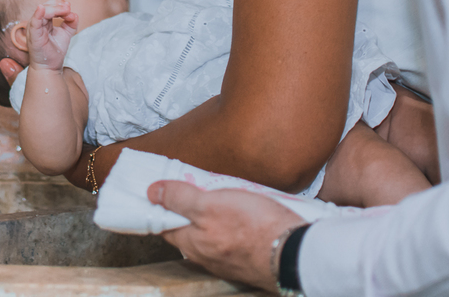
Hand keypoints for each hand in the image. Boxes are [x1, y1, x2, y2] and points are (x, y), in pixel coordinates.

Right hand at [25, 0, 78, 71]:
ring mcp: (34, 27)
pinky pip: (34, 22)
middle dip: (58, 5)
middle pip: (46, 6)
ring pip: (42, 11)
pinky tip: (42, 9)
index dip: (60, 4)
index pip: (51, 6)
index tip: (69, 7)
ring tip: (65, 10)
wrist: (50, 67)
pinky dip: (38, 14)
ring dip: (55, 9)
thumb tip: (74, 13)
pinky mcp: (33, 34)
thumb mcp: (67, 33)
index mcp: (45, 20)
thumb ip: (71, 22)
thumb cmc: (55, 50)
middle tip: (68, 8)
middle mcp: (38, 22)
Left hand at [148, 181, 304, 291]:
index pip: (164, 226)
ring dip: (212, 217)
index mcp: (192, 244)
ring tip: (223, 196)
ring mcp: (227, 261)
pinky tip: (243, 214)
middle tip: (197, 187)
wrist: (296, 253)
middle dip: (189, 210)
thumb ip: (180, 199)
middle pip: (187, 231)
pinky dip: (232, 226)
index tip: (161, 192)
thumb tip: (152, 192)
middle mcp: (206, 257)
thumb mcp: (210, 204)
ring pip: (210, 235)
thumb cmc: (255, 229)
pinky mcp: (248, 260)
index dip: (161, 207)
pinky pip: (232, 240)